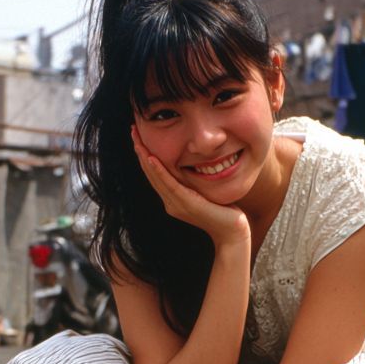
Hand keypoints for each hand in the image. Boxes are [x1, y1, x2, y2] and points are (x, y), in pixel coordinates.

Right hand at [132, 126, 249, 245]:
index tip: (139, 136)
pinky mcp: (187, 204)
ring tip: (137, 140)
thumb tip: (195, 162)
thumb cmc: (223, 212)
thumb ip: (195, 181)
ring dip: (145, 157)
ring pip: (156, 177)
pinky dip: (159, 171)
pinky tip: (151, 158)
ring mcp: (177, 204)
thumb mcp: (204, 192)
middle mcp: (170, 202)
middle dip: (140, 151)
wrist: (232, 232)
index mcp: (173, 199)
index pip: (155, 174)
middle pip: (150, 173)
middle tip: (133, 131)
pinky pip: (170, 184)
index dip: (145, 154)